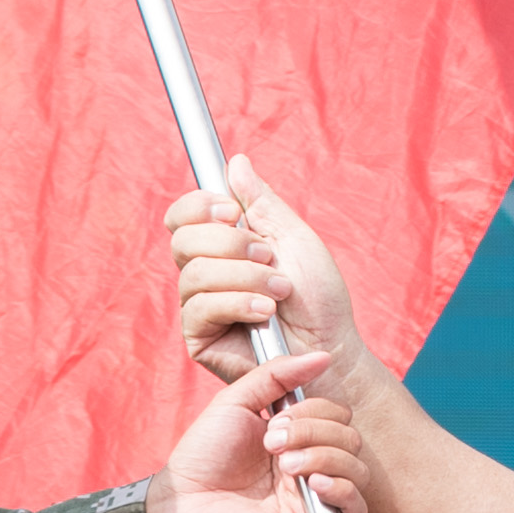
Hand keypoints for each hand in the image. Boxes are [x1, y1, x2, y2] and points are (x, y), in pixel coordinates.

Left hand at [143, 350, 363, 512]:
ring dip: (322, 456)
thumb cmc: (203, 456)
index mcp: (297, 436)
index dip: (313, 411)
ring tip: (284, 465)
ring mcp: (314, 496)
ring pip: (356, 467)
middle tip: (272, 444)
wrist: (183, 504)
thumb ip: (276, 375)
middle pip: (350, 437)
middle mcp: (310, 464)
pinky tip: (312, 483)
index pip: (337, 414)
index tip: (273, 420)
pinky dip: (341, 488)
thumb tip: (323, 356)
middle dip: (314, 432)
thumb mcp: (236, 401)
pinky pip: (355, 507)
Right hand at [161, 154, 373, 390]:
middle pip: (182, 240)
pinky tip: (265, 313)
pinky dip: (237, 303)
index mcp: (222, 247)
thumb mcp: (294, 238)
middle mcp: (204, 275)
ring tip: (279, 290)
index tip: (233, 211)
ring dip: (245, 277)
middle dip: (230, 243)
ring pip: (195, 274)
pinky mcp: (200, 339)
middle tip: (269, 256)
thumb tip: (236, 162)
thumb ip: (261, 202)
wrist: (330, 349)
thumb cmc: (318, 299)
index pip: (183, 217)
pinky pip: (200, 308)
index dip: (199, 206)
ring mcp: (199, 307)